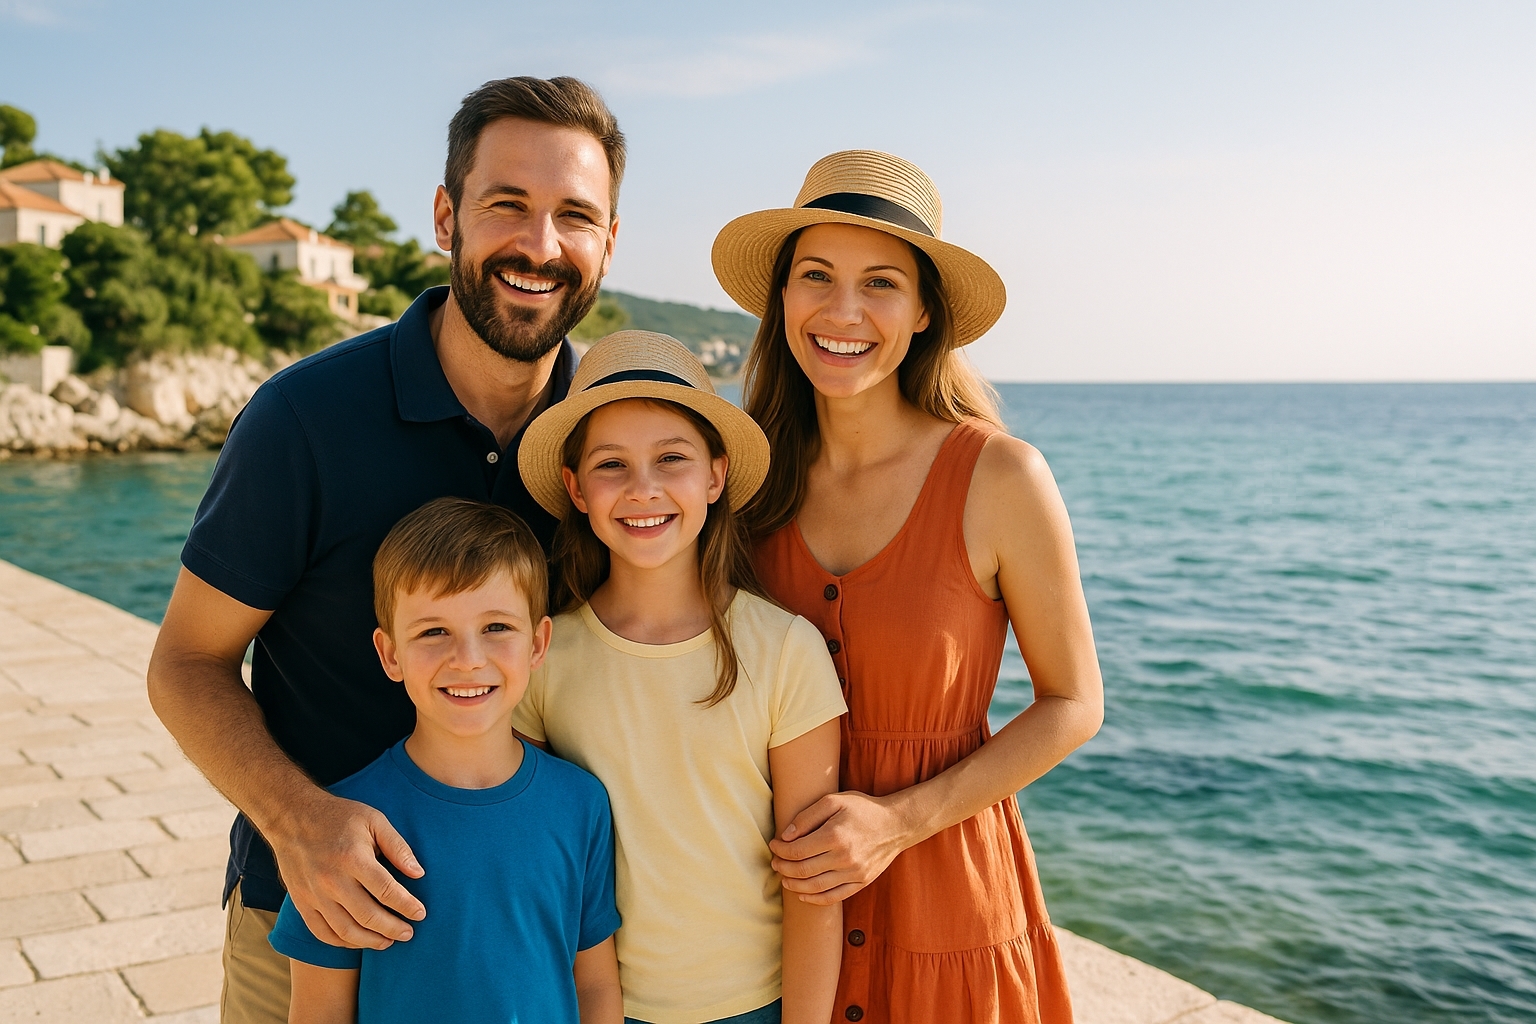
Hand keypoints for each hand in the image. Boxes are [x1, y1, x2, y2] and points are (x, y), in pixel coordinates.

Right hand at [269, 791, 425, 949]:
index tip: (421, 913)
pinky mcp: (301, 902)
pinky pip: (322, 932)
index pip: (387, 891)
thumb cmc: (339, 817)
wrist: (292, 817)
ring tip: (388, 941)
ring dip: (370, 941)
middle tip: (408, 933)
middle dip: (393, 929)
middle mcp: (332, 881)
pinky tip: (358, 940)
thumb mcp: (374, 820)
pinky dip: (342, 942)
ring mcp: (314, 895)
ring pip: (346, 931)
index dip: (407, 906)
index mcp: (353, 859)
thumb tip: (419, 873)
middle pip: (368, 916)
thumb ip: (398, 847)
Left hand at [768, 790, 912, 905]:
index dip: (780, 850)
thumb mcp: (834, 801)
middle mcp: (844, 858)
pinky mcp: (861, 882)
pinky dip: (815, 899)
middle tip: (775, 863)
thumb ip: (807, 817)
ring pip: (815, 887)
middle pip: (803, 870)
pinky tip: (803, 894)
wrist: (896, 825)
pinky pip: (834, 897)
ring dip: (794, 884)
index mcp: (835, 836)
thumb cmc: (863, 809)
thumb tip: (786, 836)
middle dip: (783, 868)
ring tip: (784, 878)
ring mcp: (854, 873)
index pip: (797, 851)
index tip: (774, 845)